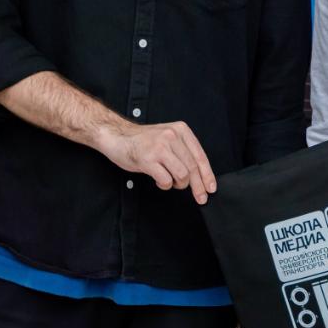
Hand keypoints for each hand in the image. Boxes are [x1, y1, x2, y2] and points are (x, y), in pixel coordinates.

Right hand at [98, 120, 216, 203]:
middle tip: (200, 197)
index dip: (208, 175)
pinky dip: (165, 185)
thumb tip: (199, 174)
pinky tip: (160, 181)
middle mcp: (172, 137)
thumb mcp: (168, 138)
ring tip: (171, 182)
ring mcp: (160, 147)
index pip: (200, 156)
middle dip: (198, 186)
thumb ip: (183, 151)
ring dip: (179, 184)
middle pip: (193, 167)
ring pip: (182, 174)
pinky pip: (166, 180)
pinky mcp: (148, 159)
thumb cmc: (143, 141)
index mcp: (181, 130)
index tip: (211, 188)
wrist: (117, 136)